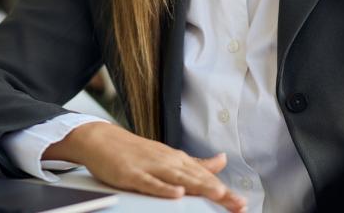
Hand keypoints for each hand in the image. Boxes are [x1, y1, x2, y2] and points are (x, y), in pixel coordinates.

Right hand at [46, 122, 246, 211]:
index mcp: (178, 160)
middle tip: (238, 204)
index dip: (224, 191)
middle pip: (197, 179)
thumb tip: (222, 161)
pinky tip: (177, 194)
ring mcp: (150, 167)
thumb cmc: (135, 151)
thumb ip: (196, 163)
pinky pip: (150, 183)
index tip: (241, 204)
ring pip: (178, 178)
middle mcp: (168, 161)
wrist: (102, 140)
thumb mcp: (169, 156)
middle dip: (219, 192)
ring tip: (218, 195)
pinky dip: (164, 188)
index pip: (205, 177)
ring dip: (199, 186)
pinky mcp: (133, 174)